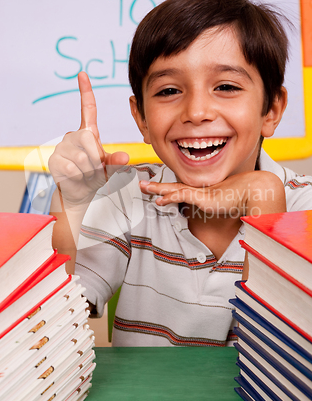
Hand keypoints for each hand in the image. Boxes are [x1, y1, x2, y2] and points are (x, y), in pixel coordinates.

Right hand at [48, 72, 128, 207]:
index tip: (82, 74)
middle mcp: (73, 136)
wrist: (81, 193)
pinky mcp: (54, 160)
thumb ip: (117, 162)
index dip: (86, 91)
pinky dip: (79, 177)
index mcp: (88, 133)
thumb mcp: (110, 168)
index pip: (88, 108)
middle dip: (96, 159)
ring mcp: (62, 147)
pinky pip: (72, 168)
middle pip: (88, 139)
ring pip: (82, 157)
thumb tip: (125, 158)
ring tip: (86, 175)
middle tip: (95, 169)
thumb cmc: (96, 177)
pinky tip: (77, 178)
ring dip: (89, 171)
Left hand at [139, 171, 285, 217]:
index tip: (158, 190)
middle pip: (174, 186)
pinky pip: (182, 196)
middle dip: (157, 186)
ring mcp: (200, 193)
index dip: (169, 190)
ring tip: (144, 188)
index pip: (182, 190)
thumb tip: (221, 216)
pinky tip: (160, 201)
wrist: (256, 191)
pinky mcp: (203, 197)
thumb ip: (219, 209)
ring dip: (158, 189)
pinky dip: (170, 197)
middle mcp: (200, 190)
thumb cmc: (245, 199)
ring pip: (174, 188)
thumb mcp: (227, 206)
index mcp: (204, 192)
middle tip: (142, 185)